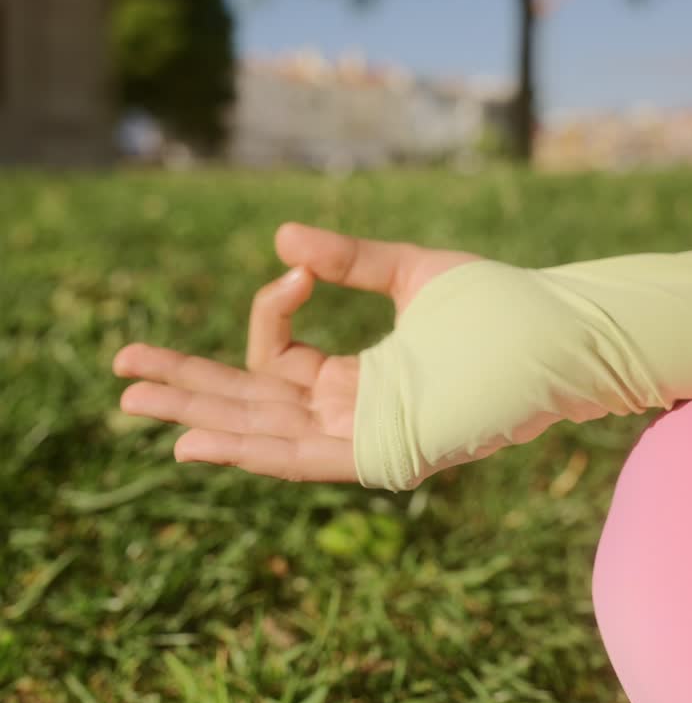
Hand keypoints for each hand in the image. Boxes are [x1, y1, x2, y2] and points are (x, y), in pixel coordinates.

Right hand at [113, 222, 477, 482]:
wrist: (559, 333)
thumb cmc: (498, 307)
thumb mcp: (412, 273)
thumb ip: (348, 260)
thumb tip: (280, 244)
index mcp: (355, 378)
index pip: (278, 357)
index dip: (269, 313)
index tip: (294, 273)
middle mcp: (351, 412)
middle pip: (251, 404)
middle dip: (185, 389)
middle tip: (122, 373)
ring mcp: (366, 436)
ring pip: (263, 433)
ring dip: (197, 420)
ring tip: (134, 404)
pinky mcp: (386, 453)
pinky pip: (305, 459)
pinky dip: (249, 452)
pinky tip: (196, 443)